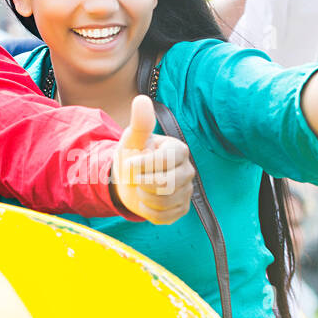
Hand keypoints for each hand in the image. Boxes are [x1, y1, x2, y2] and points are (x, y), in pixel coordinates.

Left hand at [112, 95, 193, 224]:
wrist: (129, 180)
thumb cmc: (132, 155)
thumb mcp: (132, 139)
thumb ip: (140, 123)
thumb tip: (142, 100)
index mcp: (179, 150)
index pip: (164, 162)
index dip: (142, 166)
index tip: (129, 164)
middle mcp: (188, 170)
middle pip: (166, 184)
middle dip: (143, 183)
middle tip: (136, 177)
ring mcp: (187, 190)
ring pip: (164, 202)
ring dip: (143, 197)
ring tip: (141, 187)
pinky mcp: (182, 208)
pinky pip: (164, 217)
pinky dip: (148, 211)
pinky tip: (146, 200)